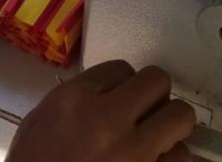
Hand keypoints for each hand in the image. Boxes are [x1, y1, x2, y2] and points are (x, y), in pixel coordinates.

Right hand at [7, 61, 194, 161]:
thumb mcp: (40, 121)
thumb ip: (78, 100)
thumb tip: (112, 92)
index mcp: (75, 100)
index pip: (121, 69)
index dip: (122, 85)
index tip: (116, 100)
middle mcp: (109, 119)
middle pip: (158, 82)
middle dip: (153, 97)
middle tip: (144, 114)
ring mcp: (135, 152)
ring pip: (180, 118)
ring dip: (169, 129)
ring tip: (154, 142)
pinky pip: (181, 157)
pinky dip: (171, 159)